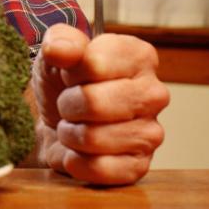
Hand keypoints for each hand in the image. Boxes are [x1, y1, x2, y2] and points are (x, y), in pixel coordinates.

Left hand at [31, 23, 169, 184]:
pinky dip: (77, 161)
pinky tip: (77, 151)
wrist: (54, 122)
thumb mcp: (55, 51)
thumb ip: (60, 41)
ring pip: (93, 137)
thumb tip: (60, 49)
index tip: (69, 74)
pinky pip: (100, 168)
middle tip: (68, 104)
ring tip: (73, 125)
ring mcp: (151, 133)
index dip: (70, 72)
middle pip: (94, 102)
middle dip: (67, 105)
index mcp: (139, 56)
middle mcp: (154, 94)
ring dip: (70, 134)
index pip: (94, 64)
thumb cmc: (61, 82)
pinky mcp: (139, 166)